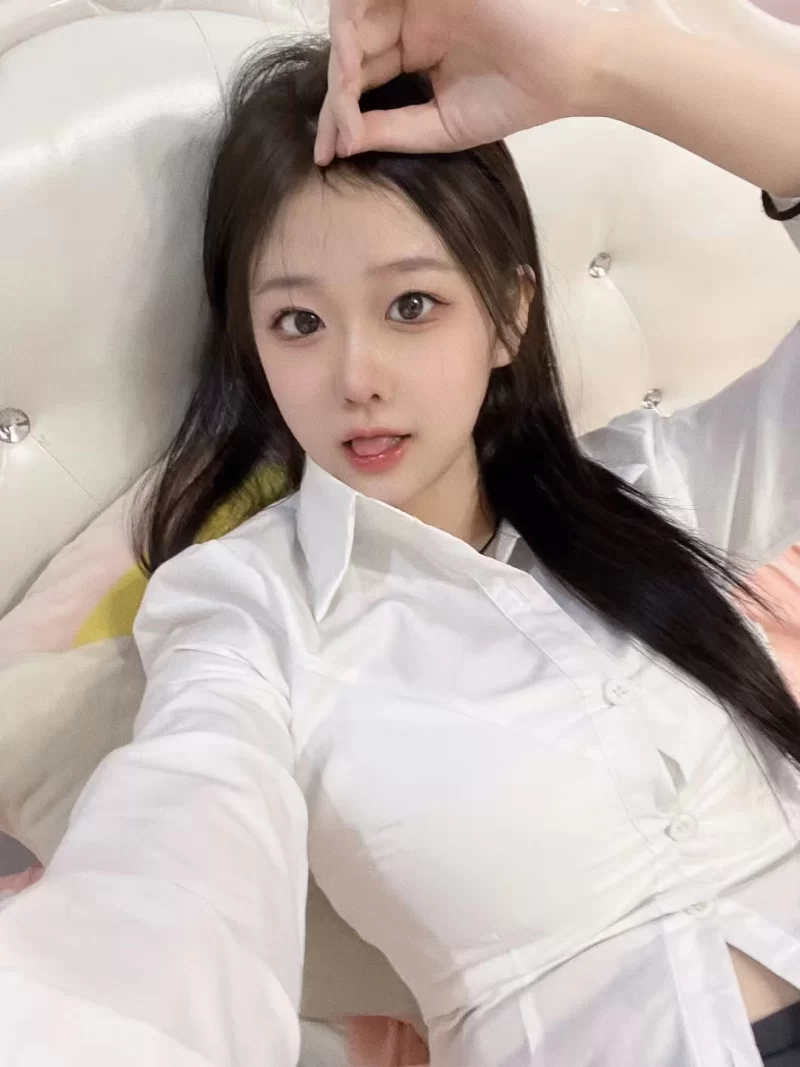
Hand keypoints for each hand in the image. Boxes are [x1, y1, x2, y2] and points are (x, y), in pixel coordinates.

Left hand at [314, 0, 609, 163]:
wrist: (565, 70)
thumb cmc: (514, 98)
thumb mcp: (440, 126)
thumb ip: (391, 129)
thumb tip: (343, 142)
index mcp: (413, 50)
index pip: (361, 79)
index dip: (338, 116)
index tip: (327, 156)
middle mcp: (409, 19)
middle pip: (350, 50)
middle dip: (333, 96)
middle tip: (332, 138)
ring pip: (353, 18)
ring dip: (339, 60)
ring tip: (342, 100)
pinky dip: (353, 23)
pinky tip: (351, 62)